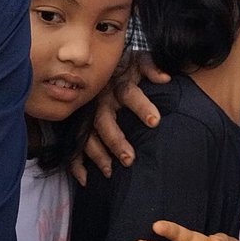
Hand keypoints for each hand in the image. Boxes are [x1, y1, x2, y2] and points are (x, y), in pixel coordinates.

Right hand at [78, 54, 166, 180]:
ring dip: (97, 154)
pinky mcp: (80, 126)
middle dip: (115, 140)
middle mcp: (100, 100)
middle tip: (130, 159)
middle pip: (104, 120)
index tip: (155, 121)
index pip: (129, 93)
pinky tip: (85, 179)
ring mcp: (87, 114)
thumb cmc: (126, 68)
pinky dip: (76, 164)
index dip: (141, 106)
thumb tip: (165, 78)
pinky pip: (74, 146)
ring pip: (87, 136)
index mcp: (117, 83)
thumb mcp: (140, 60)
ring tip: (109, 171)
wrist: (101, 67)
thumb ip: (152, 66)